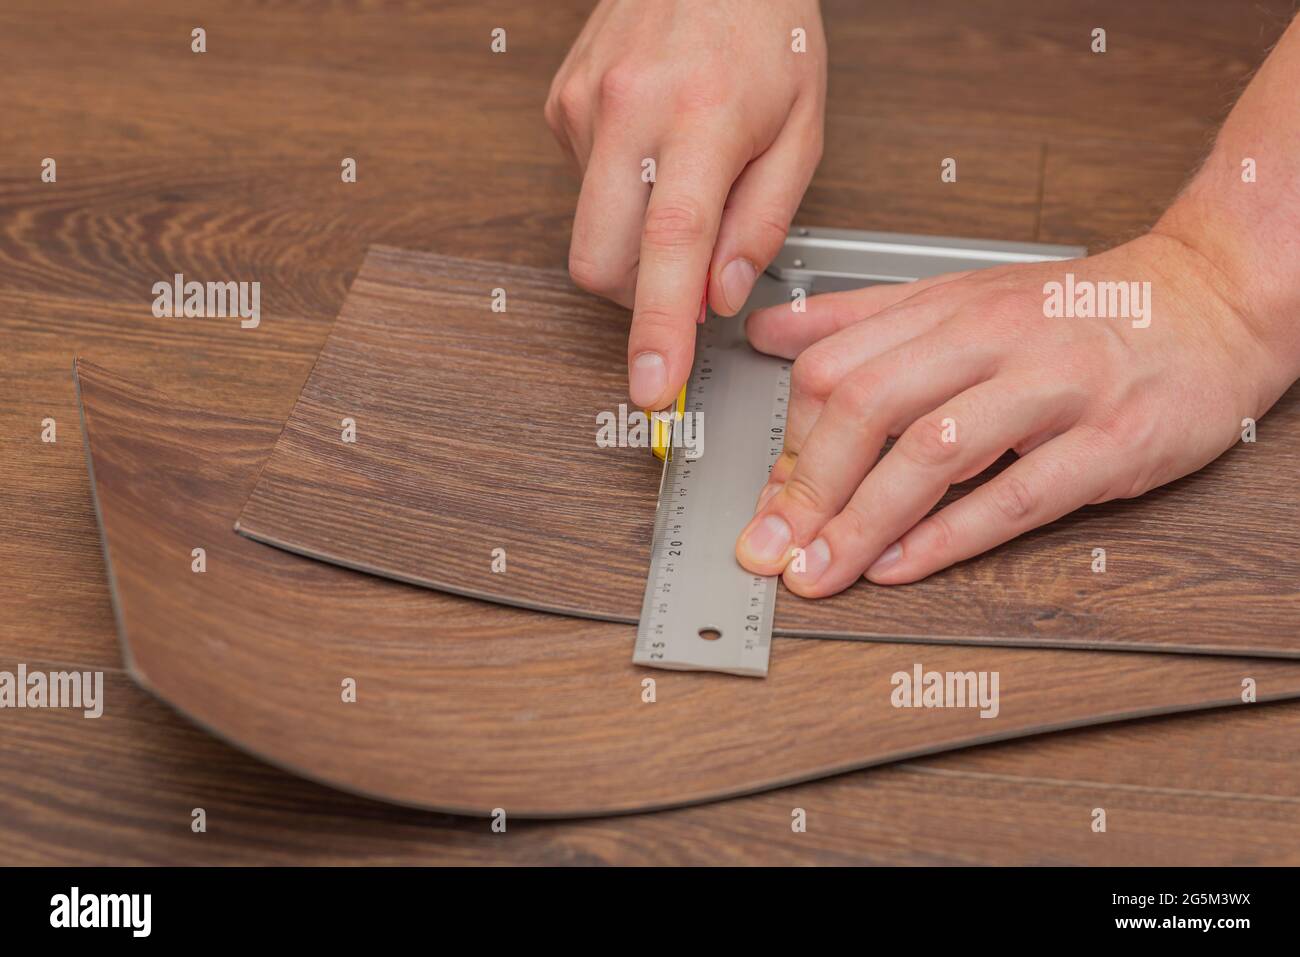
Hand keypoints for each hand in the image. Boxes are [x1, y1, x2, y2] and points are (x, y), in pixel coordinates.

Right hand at [544, 0, 825, 408]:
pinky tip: (654, 150)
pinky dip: (621, 195)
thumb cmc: (766, 30)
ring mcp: (584, 107)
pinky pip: (583, 190)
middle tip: (689, 274)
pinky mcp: (560, 105)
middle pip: (601, 262)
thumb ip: (762, 222)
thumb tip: (719, 299)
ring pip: (589, 233)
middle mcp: (628, 110)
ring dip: (635, 242)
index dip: (659, 329)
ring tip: (681, 181)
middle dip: (640, 297)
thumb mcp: (802, 127)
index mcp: (700, 117)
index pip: (669, 246)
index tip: (654, 387)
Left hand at [734, 232, 1292, 593]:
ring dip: (862, 521)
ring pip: (933, 451)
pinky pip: (1017, 494)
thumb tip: (768, 333)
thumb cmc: (1079, 312)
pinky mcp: (1111, 442)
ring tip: (819, 568)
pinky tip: (900, 566)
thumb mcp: (962, 296)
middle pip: (869, 406)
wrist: (1210, 300)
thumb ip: (862, 319)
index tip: (767, 495)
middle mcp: (994, 341)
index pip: (835, 367)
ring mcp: (1054, 389)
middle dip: (806, 486)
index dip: (788, 438)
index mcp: (949, 309)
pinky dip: (948, 536)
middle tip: (770, 546)